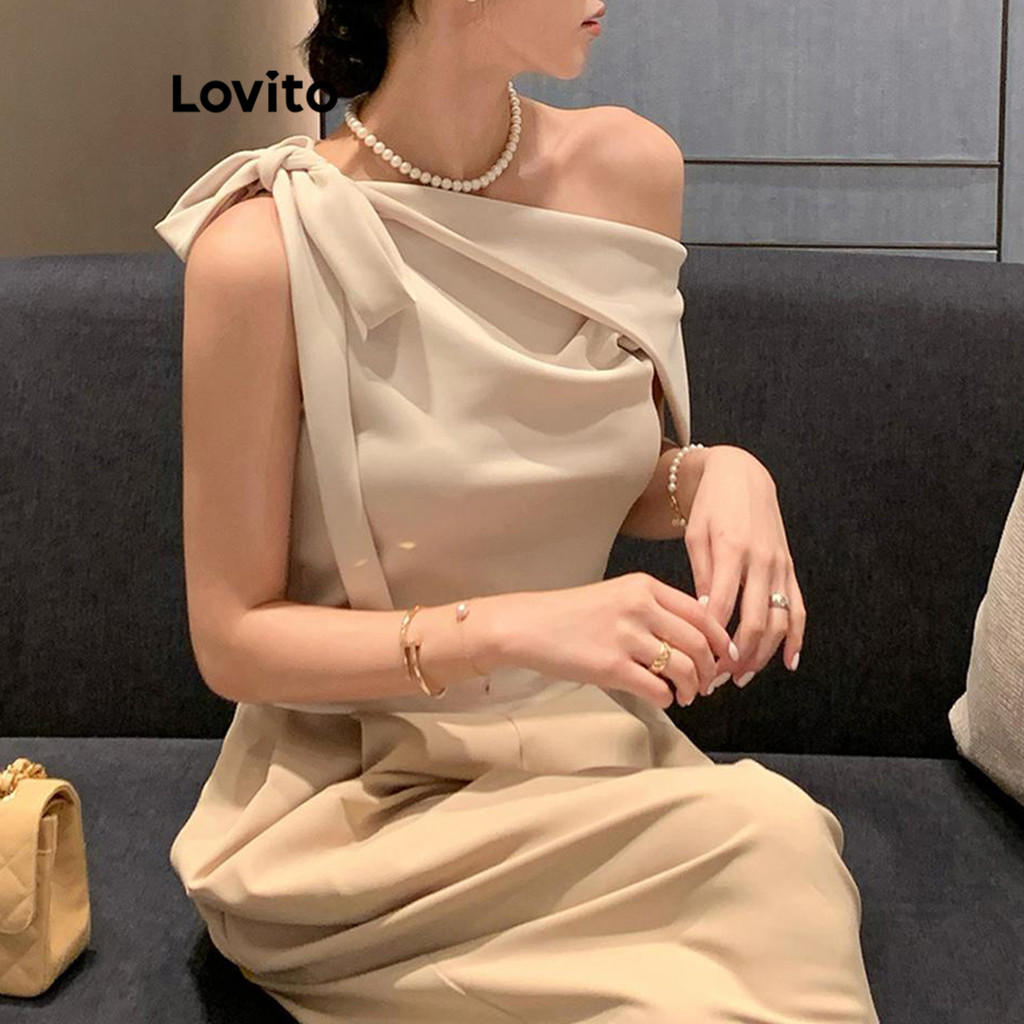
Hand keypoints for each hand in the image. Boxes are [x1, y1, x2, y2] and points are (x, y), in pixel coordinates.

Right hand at [494, 573, 734, 709]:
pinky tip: (662, 699)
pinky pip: (658, 689)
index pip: (701, 613)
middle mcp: (640, 607)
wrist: (528, 626)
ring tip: (685, 695)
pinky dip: (667, 699)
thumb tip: (691, 638)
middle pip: (699, 643)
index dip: (719, 639)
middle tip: (707, 683)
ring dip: (691, 688)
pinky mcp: (612, 667)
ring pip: (684, 669)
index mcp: (644, 586)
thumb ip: (652, 609)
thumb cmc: (569, 614)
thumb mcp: (617, 595)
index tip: (724, 656)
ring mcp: (626, 638)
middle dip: (710, 669)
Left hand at [683, 445, 805, 692]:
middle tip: (717, 680)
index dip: (712, 640)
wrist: (743, 475)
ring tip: (742, 676)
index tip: (698, 662)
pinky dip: (797, 638)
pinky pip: (798, 608)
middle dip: (737, 657)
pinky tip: (789, 662)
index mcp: (733, 551)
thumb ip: (702, 575)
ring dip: (763, 654)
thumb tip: (704, 617)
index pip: (722, 607)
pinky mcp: (790, 567)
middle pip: (756, 622)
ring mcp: (780, 565)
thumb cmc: (711, 506)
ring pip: (780, 621)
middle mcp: (762, 561)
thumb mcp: (696, 535)